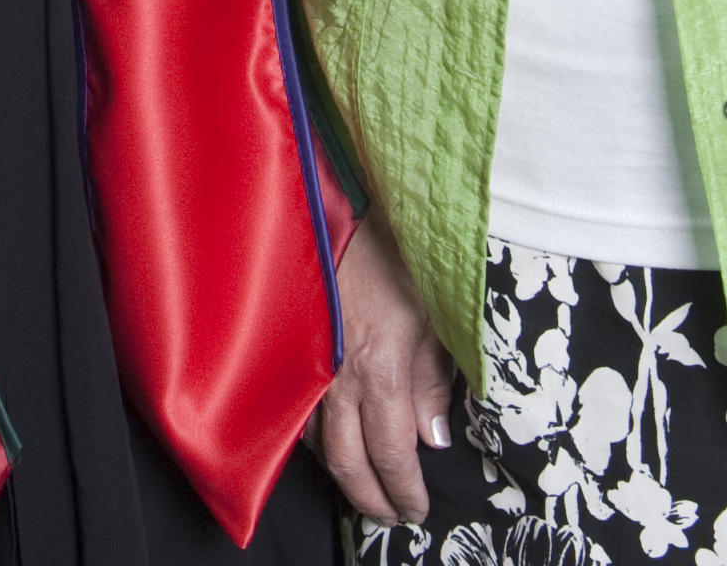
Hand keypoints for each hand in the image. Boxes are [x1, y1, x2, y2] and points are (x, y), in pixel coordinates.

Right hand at [311, 218, 453, 527]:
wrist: (333, 210)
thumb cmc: (390, 257)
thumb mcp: (433, 316)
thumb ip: (433, 381)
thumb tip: (433, 437)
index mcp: (379, 372)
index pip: (392, 455)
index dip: (404, 491)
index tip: (416, 510)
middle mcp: (338, 380)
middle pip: (347, 463)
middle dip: (370, 499)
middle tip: (390, 516)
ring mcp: (310, 368)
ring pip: (317, 444)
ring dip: (342, 475)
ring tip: (364, 490)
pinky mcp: (293, 354)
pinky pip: (299, 413)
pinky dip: (317, 441)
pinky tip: (329, 445)